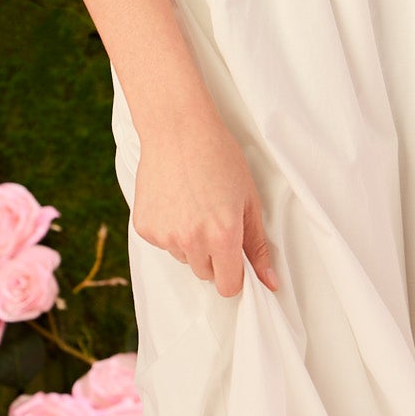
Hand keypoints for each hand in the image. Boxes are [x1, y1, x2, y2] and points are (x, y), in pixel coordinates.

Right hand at [132, 106, 277, 298]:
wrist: (178, 129)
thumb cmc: (219, 157)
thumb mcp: (249, 200)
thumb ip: (258, 245)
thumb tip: (270, 283)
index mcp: (223, 236)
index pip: (229, 286)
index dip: (235, 275)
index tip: (235, 260)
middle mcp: (192, 240)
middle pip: (206, 274)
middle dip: (214, 257)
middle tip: (214, 220)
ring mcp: (165, 235)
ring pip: (184, 258)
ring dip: (191, 243)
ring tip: (193, 205)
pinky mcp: (144, 227)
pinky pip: (163, 243)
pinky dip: (170, 230)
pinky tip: (175, 201)